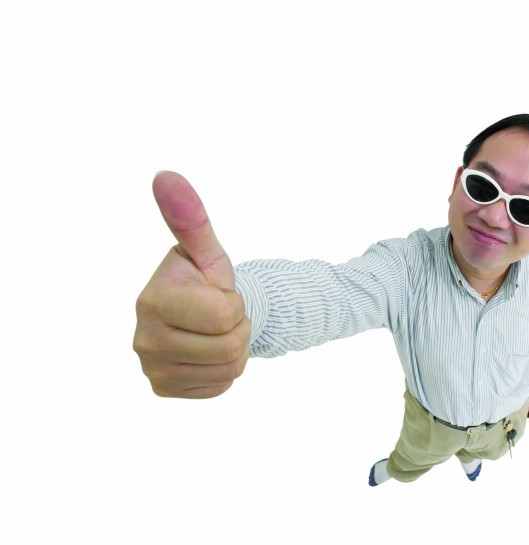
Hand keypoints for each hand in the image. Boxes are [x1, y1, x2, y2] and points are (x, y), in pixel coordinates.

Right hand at [133, 171, 249, 397]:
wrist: (199, 315)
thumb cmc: (203, 277)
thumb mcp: (205, 250)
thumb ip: (191, 218)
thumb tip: (165, 175)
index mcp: (153, 300)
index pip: (226, 315)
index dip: (235, 302)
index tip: (218, 293)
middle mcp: (144, 338)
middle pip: (230, 346)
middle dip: (238, 327)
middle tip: (220, 316)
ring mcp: (152, 368)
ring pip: (229, 369)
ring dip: (234, 349)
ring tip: (215, 332)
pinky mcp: (163, 388)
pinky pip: (219, 386)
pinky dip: (223, 370)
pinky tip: (207, 352)